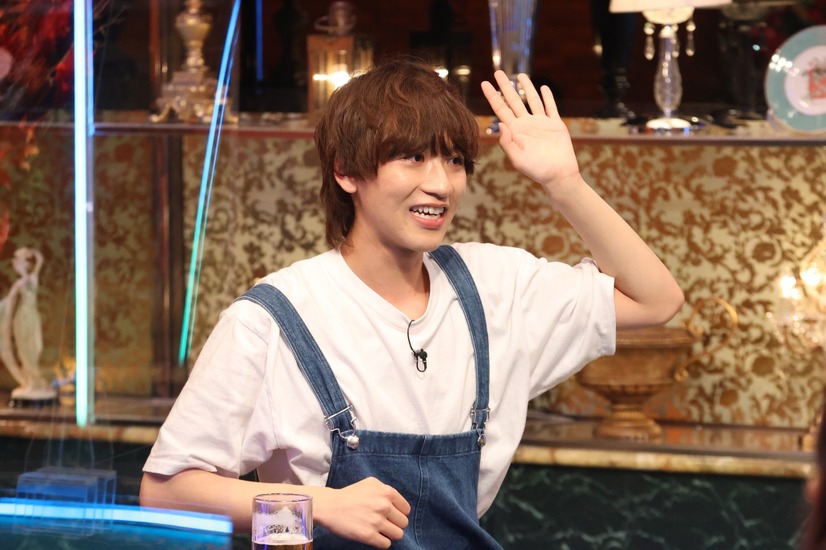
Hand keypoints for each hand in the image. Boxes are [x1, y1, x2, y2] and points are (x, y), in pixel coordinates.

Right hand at [317, 477, 410, 547]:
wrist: (330, 506)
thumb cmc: (350, 494)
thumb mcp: (371, 483)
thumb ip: (386, 491)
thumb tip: (398, 504)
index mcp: (387, 492)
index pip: (406, 509)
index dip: (398, 513)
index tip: (389, 515)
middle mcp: (384, 506)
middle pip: (403, 523)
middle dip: (394, 524)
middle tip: (383, 523)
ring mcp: (377, 521)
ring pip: (398, 535)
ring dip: (389, 534)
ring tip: (379, 531)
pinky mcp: (368, 536)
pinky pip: (386, 544)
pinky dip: (381, 542)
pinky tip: (373, 536)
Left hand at [481, 71, 580, 195]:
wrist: (557, 175)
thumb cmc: (536, 170)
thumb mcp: (517, 159)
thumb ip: (507, 142)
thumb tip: (500, 123)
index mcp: (515, 131)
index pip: (500, 109)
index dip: (492, 96)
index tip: (484, 83)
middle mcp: (526, 124)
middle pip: (514, 100)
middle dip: (505, 86)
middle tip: (498, 71)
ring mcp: (541, 123)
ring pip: (532, 100)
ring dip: (526, 87)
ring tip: (520, 75)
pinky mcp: (555, 125)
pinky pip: (550, 107)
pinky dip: (547, 97)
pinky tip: (543, 88)